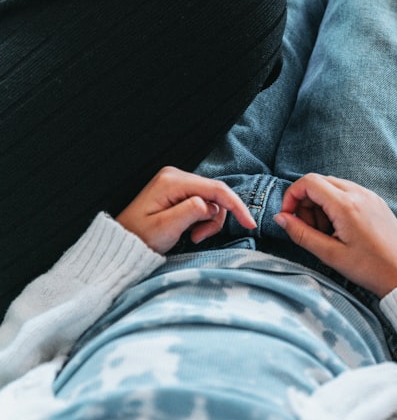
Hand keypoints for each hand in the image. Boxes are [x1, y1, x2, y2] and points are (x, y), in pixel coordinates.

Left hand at [116, 167, 255, 252]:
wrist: (123, 243)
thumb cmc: (139, 238)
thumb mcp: (165, 227)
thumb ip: (191, 212)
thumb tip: (213, 206)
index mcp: (173, 181)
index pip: (216, 189)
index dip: (236, 206)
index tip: (249, 224)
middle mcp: (176, 176)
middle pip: (216, 194)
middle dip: (215, 218)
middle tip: (199, 237)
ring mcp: (177, 183)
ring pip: (212, 200)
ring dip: (209, 221)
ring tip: (193, 236)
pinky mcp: (179, 191)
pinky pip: (203, 203)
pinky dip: (203, 219)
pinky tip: (190, 229)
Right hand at [273, 174, 396, 297]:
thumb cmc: (369, 268)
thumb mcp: (330, 254)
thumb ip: (302, 234)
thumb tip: (280, 218)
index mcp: (347, 205)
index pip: (309, 182)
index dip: (292, 196)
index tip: (288, 216)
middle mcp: (360, 194)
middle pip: (321, 182)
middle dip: (306, 202)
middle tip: (308, 229)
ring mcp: (371, 196)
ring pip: (334, 187)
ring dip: (321, 204)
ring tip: (326, 233)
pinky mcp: (378, 203)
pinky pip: (350, 193)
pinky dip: (337, 205)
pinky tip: (340, 229)